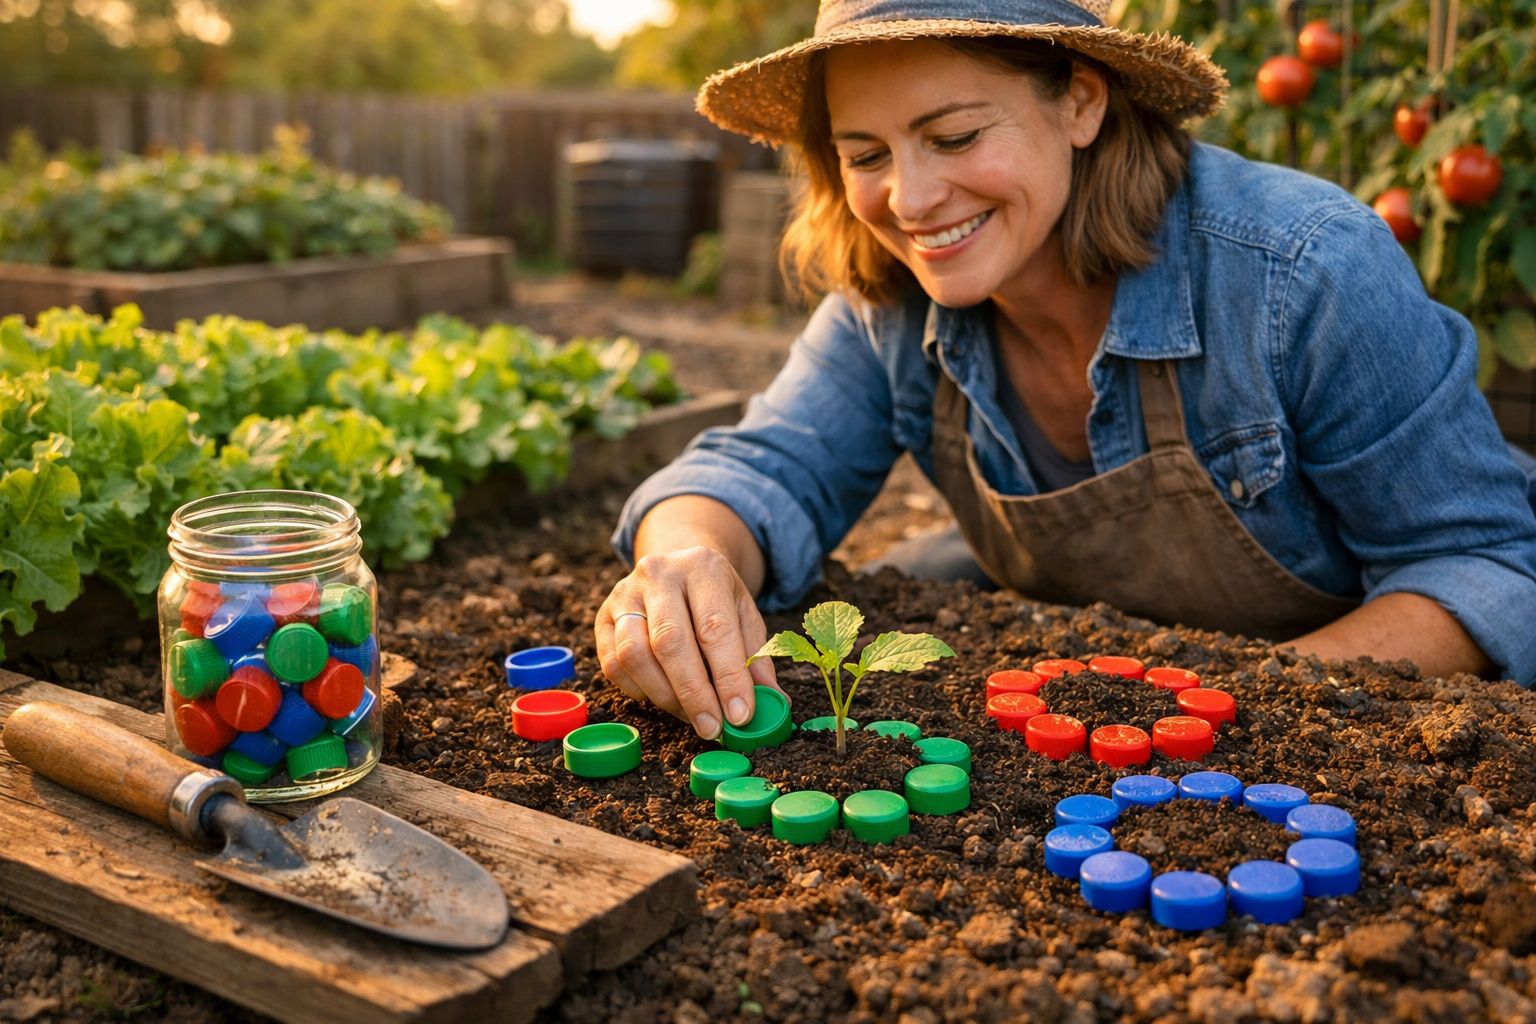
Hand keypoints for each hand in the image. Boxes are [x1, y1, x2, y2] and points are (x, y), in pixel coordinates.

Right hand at [595, 546, 781, 738]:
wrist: (676, 569)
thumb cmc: (715, 600)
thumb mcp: (744, 617)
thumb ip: (756, 659)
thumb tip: (773, 704)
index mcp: (702, 569)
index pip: (715, 628)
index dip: (728, 677)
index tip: (740, 715)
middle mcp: (658, 575)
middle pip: (670, 642)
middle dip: (694, 694)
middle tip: (713, 728)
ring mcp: (624, 595)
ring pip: (634, 655)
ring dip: (665, 696)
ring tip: (691, 714)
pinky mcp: (602, 617)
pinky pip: (613, 665)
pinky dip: (640, 691)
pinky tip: (663, 695)